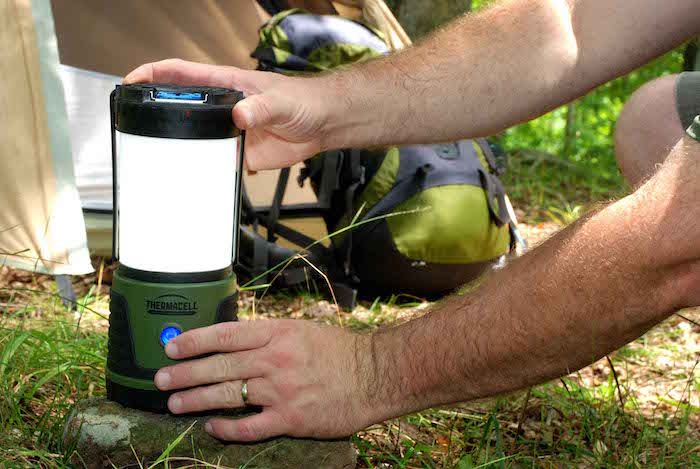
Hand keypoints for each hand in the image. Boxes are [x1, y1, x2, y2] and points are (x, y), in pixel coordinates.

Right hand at [124, 59, 337, 169]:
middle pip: (179, 106)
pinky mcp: (237, 152)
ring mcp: (227, 130)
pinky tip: (188, 176)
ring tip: (150, 155)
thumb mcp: (282, 101)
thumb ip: (261, 107)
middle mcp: (221, 106)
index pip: (182, 74)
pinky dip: (201, 168)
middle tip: (131, 123)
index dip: (154, 74)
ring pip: (193, 136)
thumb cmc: (304, 101)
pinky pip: (213, 161)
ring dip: (175, 144)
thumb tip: (240, 114)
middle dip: (154, 111)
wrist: (322, 125)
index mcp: (226, 84)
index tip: (132, 80)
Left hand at [153, 319, 375, 440]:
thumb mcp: (301, 332)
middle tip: (160, 380)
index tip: (172, 346)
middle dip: (185, 373)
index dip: (194, 341)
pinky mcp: (291, 418)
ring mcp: (281, 390)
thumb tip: (232, 342)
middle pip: (219, 367)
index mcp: (277, 334)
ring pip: (227, 396)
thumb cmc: (339, 351)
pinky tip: (211, 427)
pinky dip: (226, 427)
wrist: (375, 375)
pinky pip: (249, 426)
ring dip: (196, 400)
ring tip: (173, 404)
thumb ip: (268, 337)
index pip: (226, 334)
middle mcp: (275, 360)